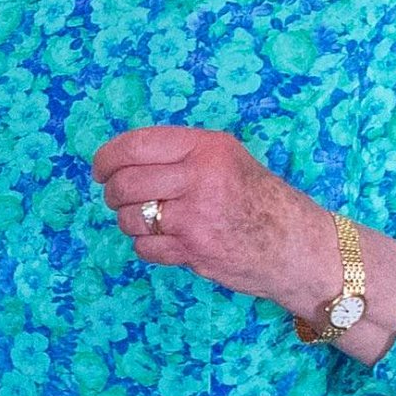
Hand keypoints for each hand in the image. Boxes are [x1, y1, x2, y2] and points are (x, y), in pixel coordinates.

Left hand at [90, 124, 329, 310]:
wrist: (294, 245)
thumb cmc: (259, 198)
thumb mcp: (228, 157)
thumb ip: (182, 154)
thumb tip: (122, 159)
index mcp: (206, 147)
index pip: (136, 145)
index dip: (107, 158)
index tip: (100, 169)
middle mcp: (200, 178)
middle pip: (126, 183)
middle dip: (113, 193)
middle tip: (119, 198)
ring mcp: (196, 217)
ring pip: (131, 218)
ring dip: (130, 221)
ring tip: (150, 220)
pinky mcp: (194, 251)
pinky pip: (145, 248)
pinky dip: (148, 246)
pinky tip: (167, 241)